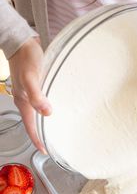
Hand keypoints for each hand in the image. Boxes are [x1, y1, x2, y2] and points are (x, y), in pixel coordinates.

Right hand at [8, 37, 51, 152]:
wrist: (22, 42)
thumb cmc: (26, 58)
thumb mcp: (31, 77)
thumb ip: (37, 95)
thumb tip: (47, 112)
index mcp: (23, 102)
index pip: (31, 127)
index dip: (37, 140)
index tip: (46, 150)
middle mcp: (25, 101)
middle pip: (34, 123)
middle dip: (43, 135)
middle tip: (54, 143)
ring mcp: (29, 95)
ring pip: (37, 115)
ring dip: (46, 124)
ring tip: (57, 131)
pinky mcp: (35, 88)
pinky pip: (41, 104)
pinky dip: (48, 111)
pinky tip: (57, 110)